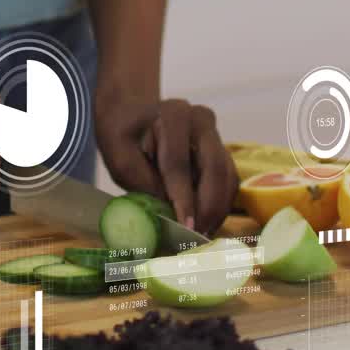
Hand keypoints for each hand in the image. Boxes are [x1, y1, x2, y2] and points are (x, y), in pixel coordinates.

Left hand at [95, 97, 237, 235]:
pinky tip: (207, 223)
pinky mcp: (221, 152)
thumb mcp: (120, 157)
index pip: (179, 163)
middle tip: (197, 236)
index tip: (185, 226)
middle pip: (213, 168)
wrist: (134, 115)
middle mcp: (201, 120)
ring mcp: (215, 135)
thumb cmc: (124, 136)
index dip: (183, 198)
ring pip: (227, 176)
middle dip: (207, 207)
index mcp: (173, 114)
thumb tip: (168, 216)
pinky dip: (220, 205)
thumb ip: (142, 183)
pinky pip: (229, 181)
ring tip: (202, 235)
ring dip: (217, 209)